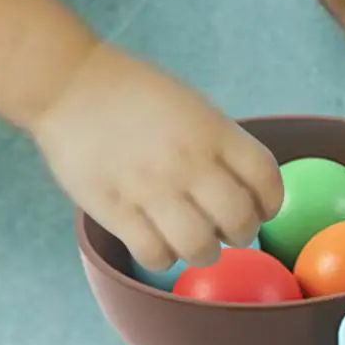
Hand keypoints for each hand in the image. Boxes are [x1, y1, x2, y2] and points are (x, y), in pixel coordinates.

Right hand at [30, 42, 283, 271]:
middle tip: (230, 232)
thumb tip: (243, 187)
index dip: (271, 202)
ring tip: (198, 245)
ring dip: (205, 252)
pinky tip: (161, 245)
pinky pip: (154, 254)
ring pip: (200, 246)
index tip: (263, 210)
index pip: (265, 177)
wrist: (73, 85)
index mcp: (215, 131)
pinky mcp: (115, 209)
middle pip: (239, 219)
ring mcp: (152, 188)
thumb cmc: (138, 95)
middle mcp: (190, 162)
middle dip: (243, 233)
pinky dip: (164, 258)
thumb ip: (220, 144)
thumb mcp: (195, 107)